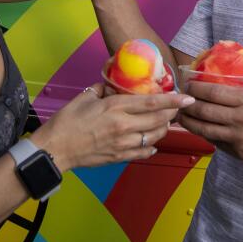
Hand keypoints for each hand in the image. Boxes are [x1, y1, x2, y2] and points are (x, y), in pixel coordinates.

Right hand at [36, 84, 193, 169]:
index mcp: (116, 107)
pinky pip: (143, 152)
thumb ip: (103, 89)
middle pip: (158, 119)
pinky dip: (151, 146)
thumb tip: (113, 85)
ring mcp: (123, 143)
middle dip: (172, 113)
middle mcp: (124, 126)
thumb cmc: (67, 122)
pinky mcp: (119, 157)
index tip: (187, 98)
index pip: (152, 102)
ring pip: (154, 136)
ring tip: (164, 122)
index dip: (172, 100)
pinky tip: (151, 142)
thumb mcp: (85, 97)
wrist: (55, 149)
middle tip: (177, 108)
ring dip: (163, 129)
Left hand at [178, 82, 242, 171]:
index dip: (197, 88)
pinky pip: (216, 142)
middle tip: (180, 102)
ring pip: (205, 129)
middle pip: (204, 110)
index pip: (214, 92)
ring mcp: (237, 138)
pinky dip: (206, 135)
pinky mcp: (239, 153)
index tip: (189, 85)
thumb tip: (225, 94)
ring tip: (181, 117)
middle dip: (188, 106)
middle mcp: (239, 119)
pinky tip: (200, 131)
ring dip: (190, 123)